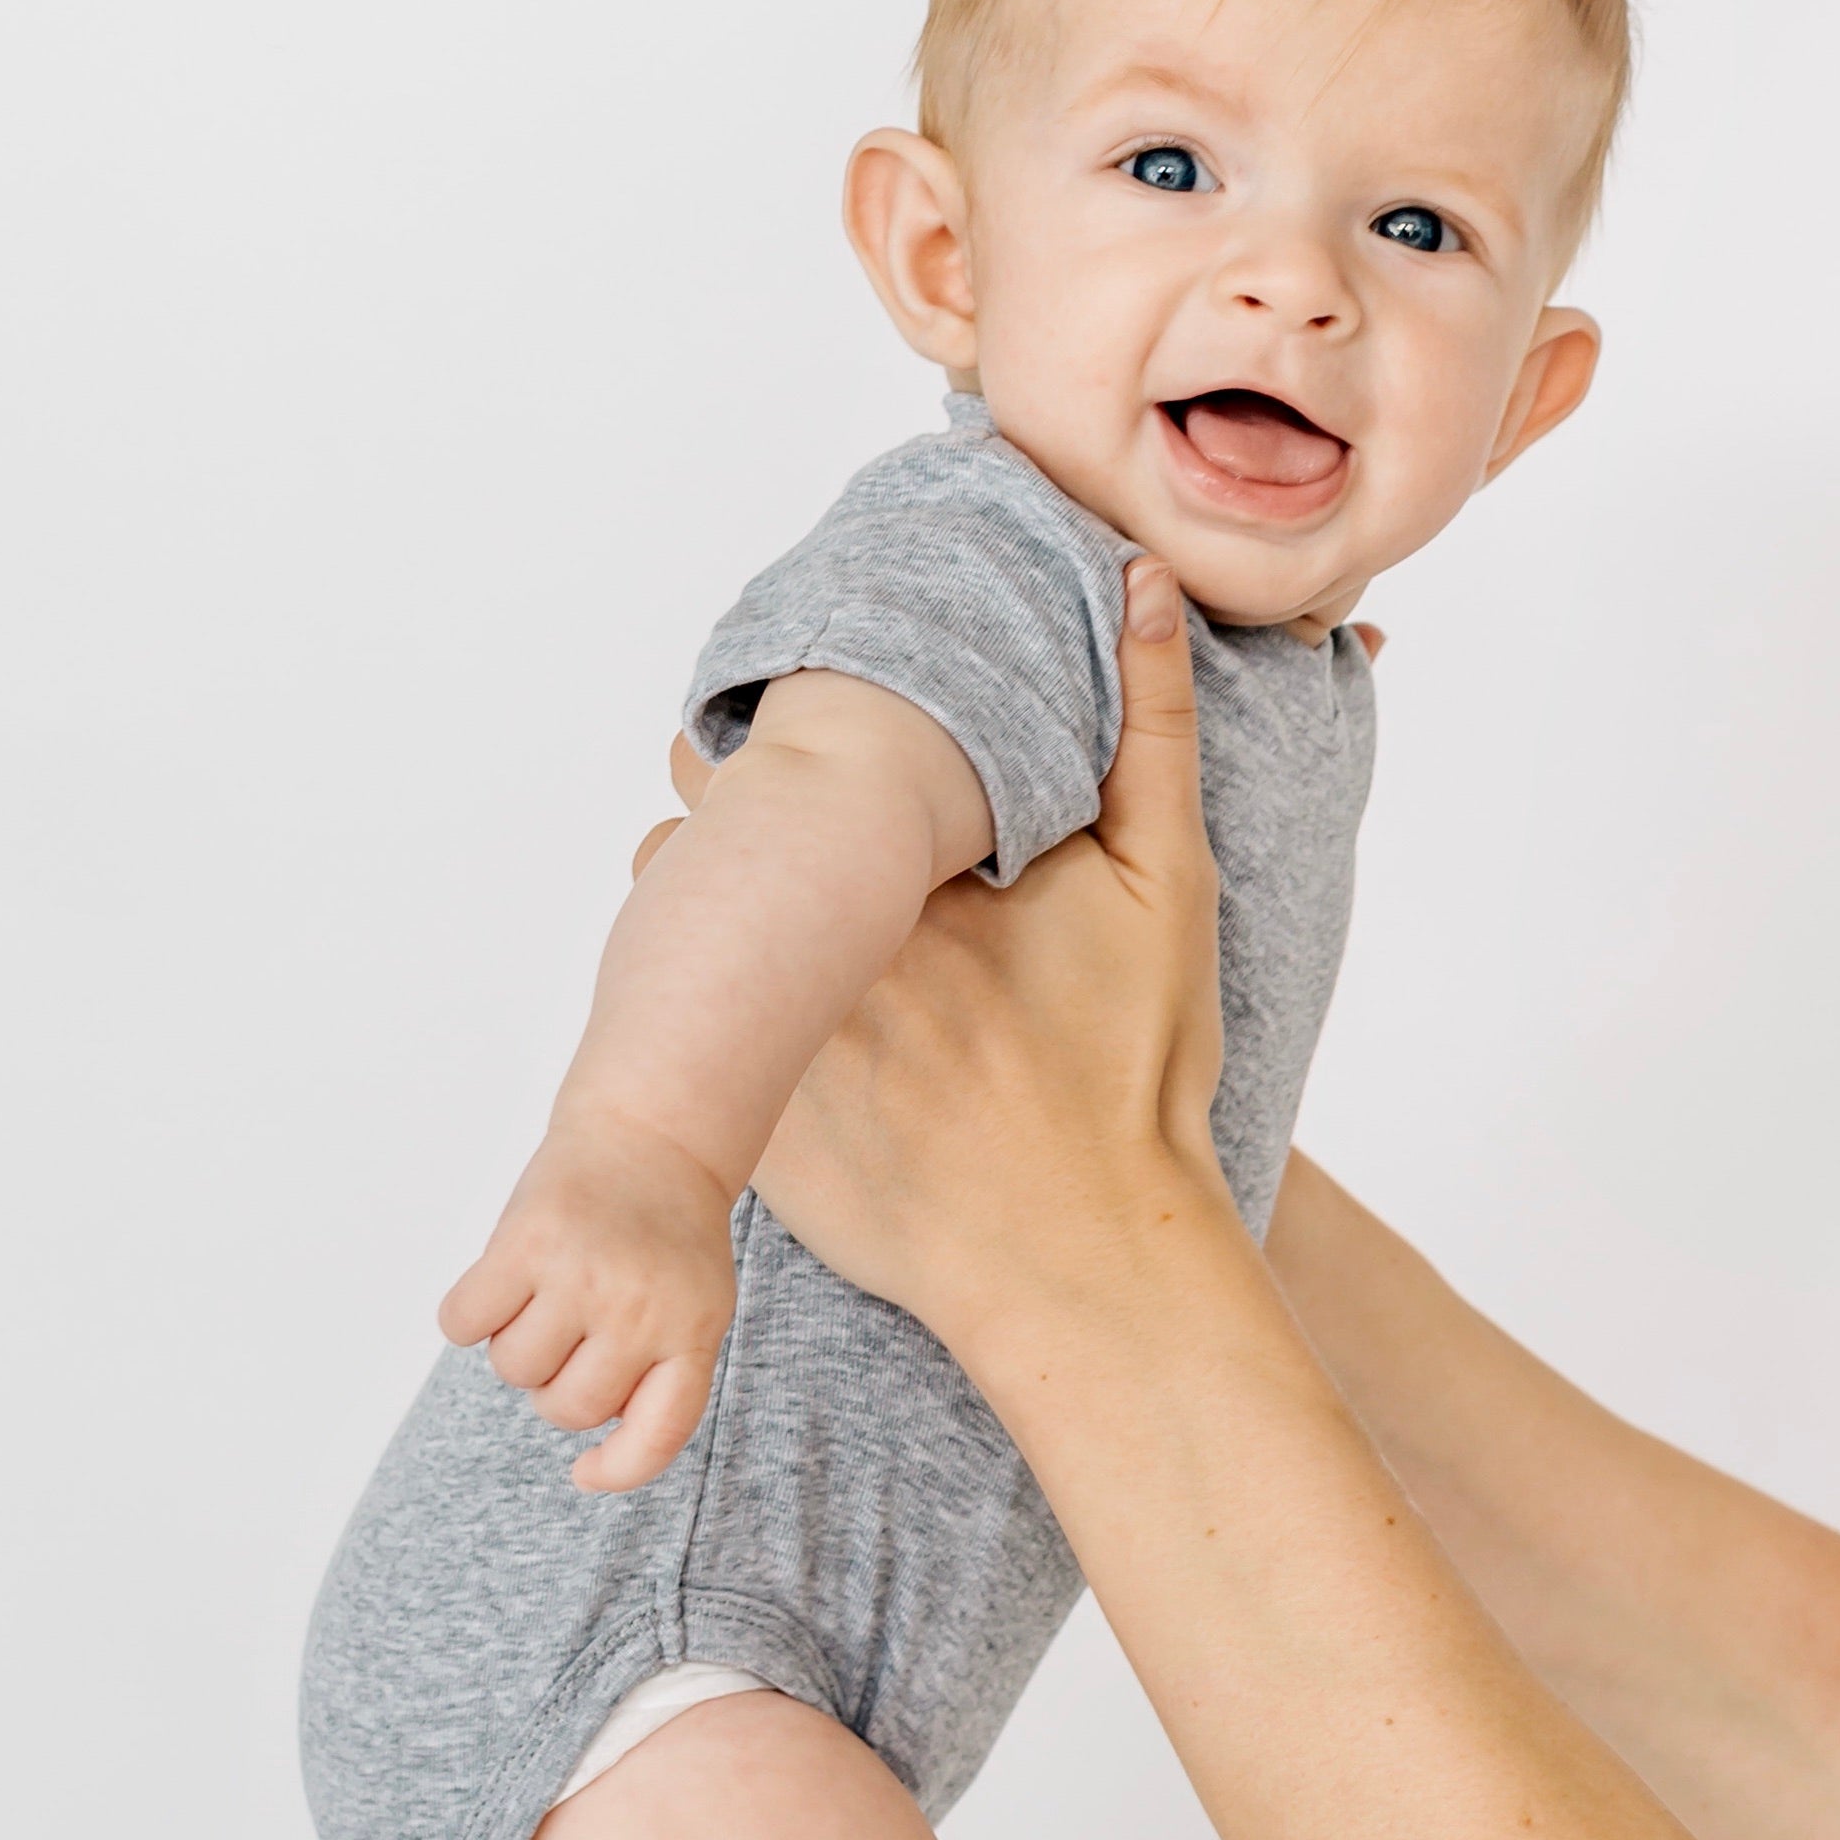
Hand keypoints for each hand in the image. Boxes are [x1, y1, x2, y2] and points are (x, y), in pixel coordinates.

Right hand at [437, 1107, 737, 1490]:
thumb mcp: (692, 1308)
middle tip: (570, 1332)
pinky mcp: (525, 1241)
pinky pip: (464, 1324)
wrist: (652, 1135)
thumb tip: (595, 1456)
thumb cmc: (664, 1240)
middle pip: (564, 1408)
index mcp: (692, 1333)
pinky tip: (497, 1285)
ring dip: (515, 1345)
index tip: (585, 1473)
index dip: (617, 1471)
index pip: (656, 1436)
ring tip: (544, 1296)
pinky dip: (467, 1315)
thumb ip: (656, 1376)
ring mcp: (581, 1275)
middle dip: (554, 1385)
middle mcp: (640, 1310)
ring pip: (513, 1370)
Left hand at [751, 557, 1228, 1362]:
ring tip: (778, 934)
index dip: (786, 736)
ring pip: (677, 926)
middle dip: (738, 820)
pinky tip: (767, 1027)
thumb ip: (1152, 729)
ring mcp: (766, 1036)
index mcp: (905, 869)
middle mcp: (817, 945)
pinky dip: (702, 1016)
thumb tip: (1132, 578)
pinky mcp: (742, 1124)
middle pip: (710, 828)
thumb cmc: (1135, 1079)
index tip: (809, 740)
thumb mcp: (1169, 890)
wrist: (1087, 1260)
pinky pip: (669, 1034)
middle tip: (791, 838)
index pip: (783, 751)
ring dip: (711, 916)